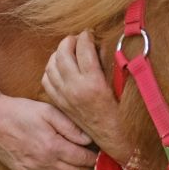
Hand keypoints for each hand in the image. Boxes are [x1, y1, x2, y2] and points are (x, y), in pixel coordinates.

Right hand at [0, 87, 95, 169]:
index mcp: (53, 147)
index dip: (94, 158)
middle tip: (93, 161)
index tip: (100, 154)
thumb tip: (88, 139)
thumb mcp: (48, 112)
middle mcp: (44, 163)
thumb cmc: (20, 112)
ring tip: (81, 168)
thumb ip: (70, 127)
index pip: (82, 159)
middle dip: (87, 168)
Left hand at [41, 34, 135, 166]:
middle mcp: (75, 88)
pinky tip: (59, 67)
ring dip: (58, 53)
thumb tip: (101, 44)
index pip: (83, 48)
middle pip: (63, 53)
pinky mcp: (59, 103)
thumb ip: (110, 63)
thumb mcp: (120, 85)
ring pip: (51, 65)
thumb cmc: (121, 110)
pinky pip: (46, 79)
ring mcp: (64, 96)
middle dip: (69, 41)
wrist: (112, 136)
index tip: (90, 33)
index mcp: (93, 82)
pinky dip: (50, 69)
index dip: (86, 36)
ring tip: (68, 50)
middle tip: (77, 39)